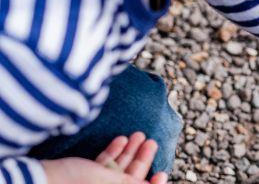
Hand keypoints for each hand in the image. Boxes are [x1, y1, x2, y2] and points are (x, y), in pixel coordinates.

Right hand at [42, 132, 167, 183]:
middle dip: (142, 159)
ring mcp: (96, 182)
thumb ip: (131, 183)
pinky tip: (121, 139)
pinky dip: (113, 152)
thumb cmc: (75, 182)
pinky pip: (104, 163)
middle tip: (152, 142)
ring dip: (129, 151)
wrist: (40, 178)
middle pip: (130, 176)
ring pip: (118, 167)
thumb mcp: (110, 182)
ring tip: (139, 135)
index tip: (162, 172)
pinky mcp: (85, 173)